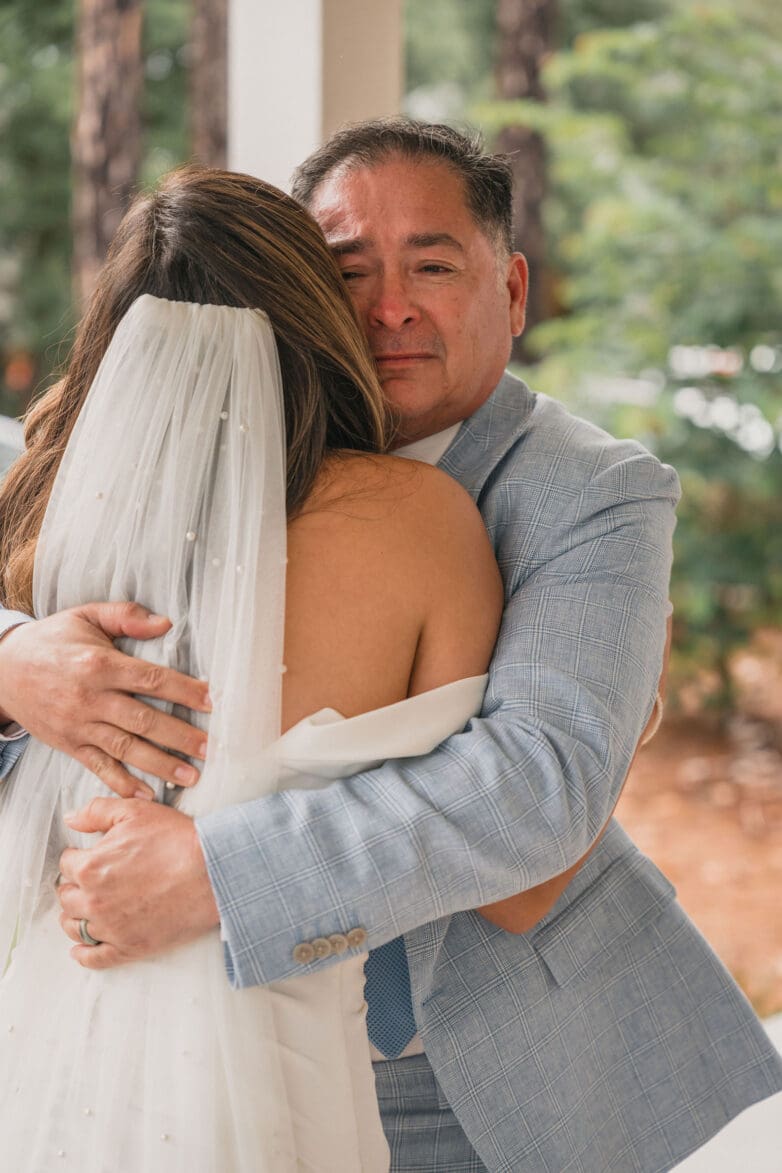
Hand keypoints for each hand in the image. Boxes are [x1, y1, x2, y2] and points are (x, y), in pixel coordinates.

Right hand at [0, 602, 210, 796]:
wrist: (2, 669)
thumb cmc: (52, 640)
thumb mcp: (86, 616)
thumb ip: (125, 616)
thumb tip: (166, 623)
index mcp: (100, 664)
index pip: (150, 679)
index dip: (183, 691)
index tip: (210, 701)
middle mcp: (90, 697)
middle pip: (143, 719)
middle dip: (179, 735)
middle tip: (209, 748)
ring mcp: (79, 725)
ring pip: (125, 748)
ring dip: (160, 764)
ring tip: (191, 776)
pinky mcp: (69, 744)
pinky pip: (98, 767)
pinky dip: (122, 783)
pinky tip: (146, 794)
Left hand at [57, 797, 219, 968]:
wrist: (212, 872)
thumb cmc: (176, 840)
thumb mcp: (135, 811)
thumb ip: (96, 811)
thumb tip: (70, 820)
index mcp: (90, 867)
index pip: (67, 864)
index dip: (78, 857)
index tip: (88, 857)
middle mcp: (94, 901)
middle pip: (67, 897)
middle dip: (75, 886)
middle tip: (90, 881)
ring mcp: (111, 928)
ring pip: (75, 928)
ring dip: (75, 917)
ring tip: (86, 910)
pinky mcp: (129, 947)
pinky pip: (94, 958)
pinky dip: (83, 954)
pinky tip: (83, 948)